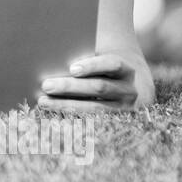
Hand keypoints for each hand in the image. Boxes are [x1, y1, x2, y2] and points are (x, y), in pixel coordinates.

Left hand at [39, 51, 153, 112]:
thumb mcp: (107, 61)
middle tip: (46, 85)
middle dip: (70, 86)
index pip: (112, 64)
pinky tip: (54, 116)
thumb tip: (55, 58)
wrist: (138, 89)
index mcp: (127, 69)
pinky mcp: (115, 123)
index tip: (72, 68)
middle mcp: (128, 90)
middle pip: (98, 88)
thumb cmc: (111, 70)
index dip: (92, 66)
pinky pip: (91, 121)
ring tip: (43, 101)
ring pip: (93, 108)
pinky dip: (71, 118)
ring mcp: (124, 109)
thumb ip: (89, 61)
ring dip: (66, 105)